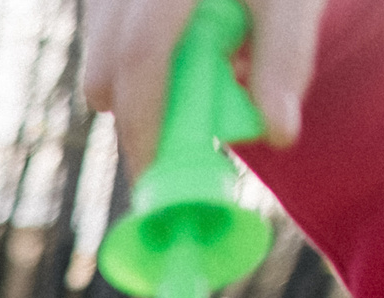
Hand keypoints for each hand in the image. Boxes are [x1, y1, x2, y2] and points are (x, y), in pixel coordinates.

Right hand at [82, 0, 326, 169]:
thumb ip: (286, 61)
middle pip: (105, 70)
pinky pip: (102, 39)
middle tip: (178, 134)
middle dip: (137, 113)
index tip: (155, 172)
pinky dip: (134, 58)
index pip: (139, 58)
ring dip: (138, 85)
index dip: (144, 123)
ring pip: (98, 58)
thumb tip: (278, 134)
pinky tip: (183, 39)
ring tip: (197, 64)